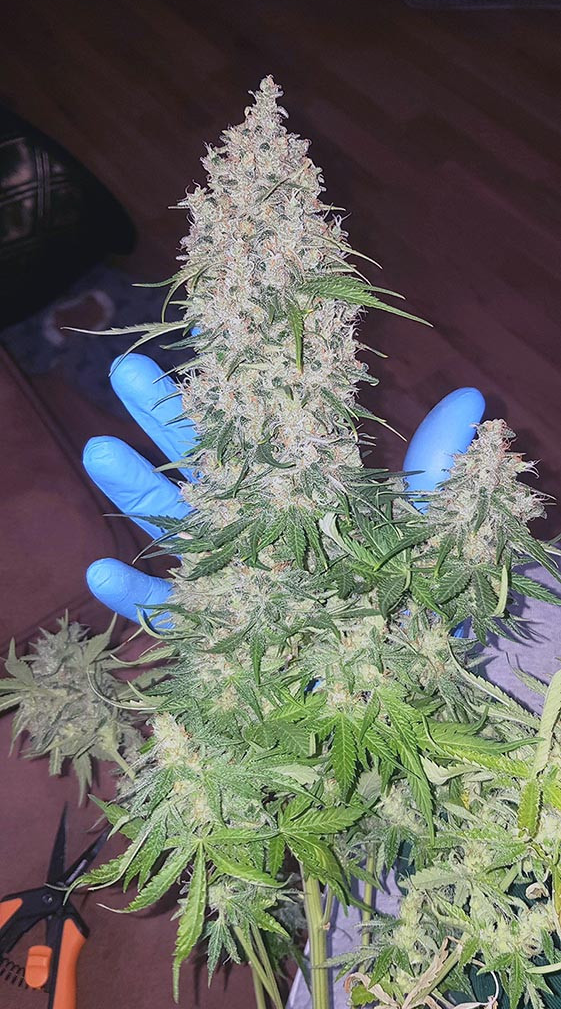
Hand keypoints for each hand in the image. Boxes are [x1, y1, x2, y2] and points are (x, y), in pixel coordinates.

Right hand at [84, 354, 484, 621]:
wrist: (401, 675)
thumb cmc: (414, 594)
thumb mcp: (429, 528)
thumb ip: (436, 469)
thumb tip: (473, 400)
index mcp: (302, 488)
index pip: (261, 426)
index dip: (234, 383)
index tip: (206, 332)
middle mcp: (257, 521)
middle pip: (201, 462)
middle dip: (162, 417)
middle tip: (128, 371)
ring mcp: (230, 571)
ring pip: (172, 524)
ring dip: (134, 490)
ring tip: (99, 451)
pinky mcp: (215, 627)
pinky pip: (166, 612)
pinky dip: (133, 598)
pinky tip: (101, 574)